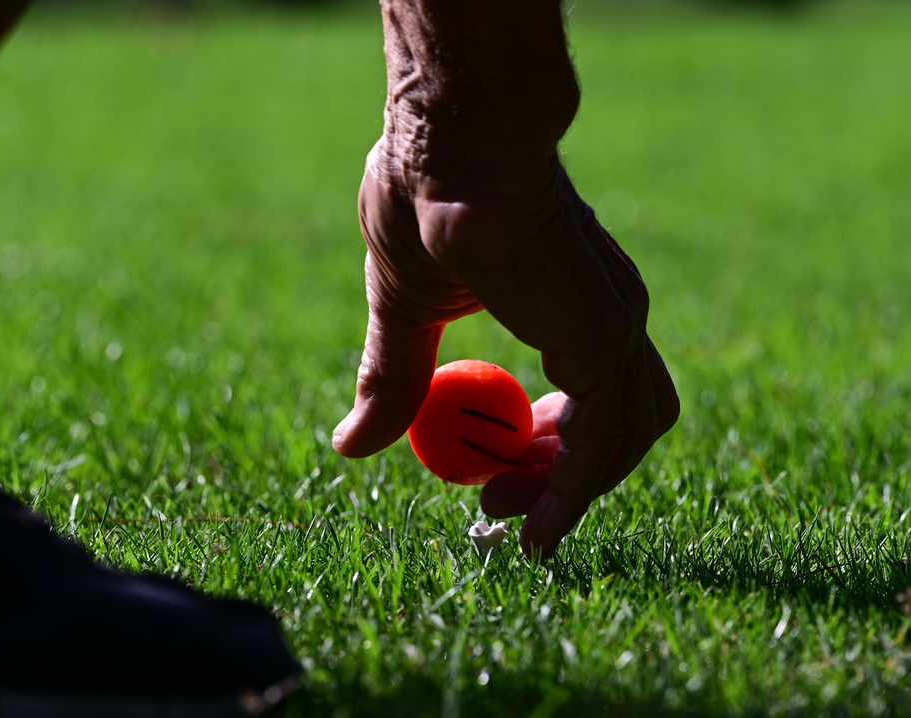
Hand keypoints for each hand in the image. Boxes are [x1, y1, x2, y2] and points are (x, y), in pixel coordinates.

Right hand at [333, 147, 678, 561]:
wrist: (454, 136)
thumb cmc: (427, 196)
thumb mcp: (401, 309)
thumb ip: (392, 376)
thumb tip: (348, 444)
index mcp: (570, 300)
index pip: (591, 393)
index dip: (551, 445)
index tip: (498, 475)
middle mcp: (608, 313)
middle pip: (617, 423)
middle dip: (561, 476)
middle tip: (496, 504)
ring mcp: (615, 324)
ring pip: (623, 438)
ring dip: (570, 490)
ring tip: (505, 511)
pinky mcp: (603, 339)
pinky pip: (603, 442)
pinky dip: (576, 493)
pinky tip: (536, 526)